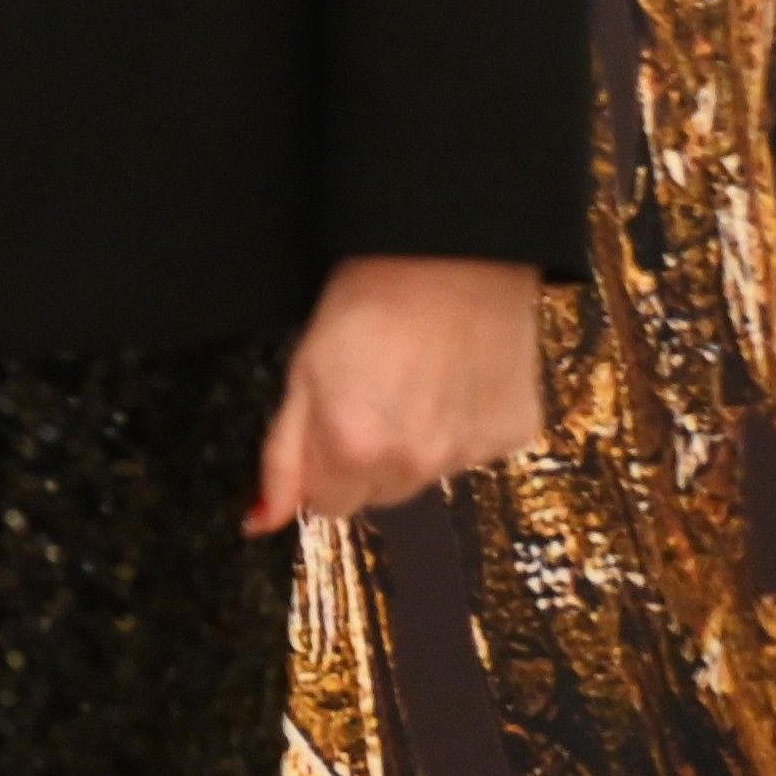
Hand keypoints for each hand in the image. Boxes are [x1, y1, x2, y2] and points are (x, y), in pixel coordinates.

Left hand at [250, 254, 547, 531]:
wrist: (451, 254)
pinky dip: (461, 426)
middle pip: (378, 496)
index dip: (321, 467)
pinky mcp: (512, 434)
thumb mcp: (302, 372)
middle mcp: (415, 464)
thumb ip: (282, 456)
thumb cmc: (367, 300)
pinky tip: (454, 380)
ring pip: (425, 476)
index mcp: (354, 449)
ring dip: (413, 445)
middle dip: (364, 461)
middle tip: (370, 396)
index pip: (328, 506)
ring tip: (413, 381)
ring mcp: (470, 453)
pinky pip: (473, 451)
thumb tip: (262, 521)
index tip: (328, 426)